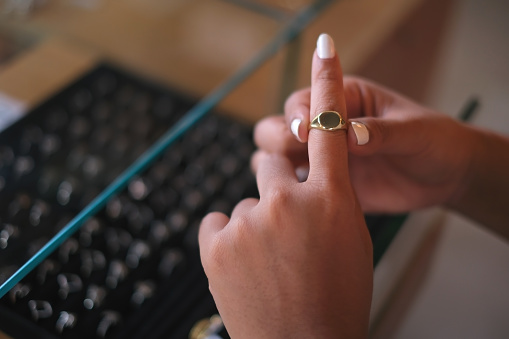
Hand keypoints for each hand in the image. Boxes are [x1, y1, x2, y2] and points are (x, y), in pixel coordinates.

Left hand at [199, 34, 372, 337]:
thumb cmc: (336, 297)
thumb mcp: (351, 241)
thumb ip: (330, 200)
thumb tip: (303, 181)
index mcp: (332, 200)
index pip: (330, 127)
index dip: (328, 85)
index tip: (326, 51)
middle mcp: (288, 201)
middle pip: (269, 160)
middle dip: (275, 184)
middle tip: (283, 220)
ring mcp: (249, 221)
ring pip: (245, 202)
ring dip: (254, 223)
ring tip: (267, 262)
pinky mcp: (216, 243)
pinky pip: (217, 221)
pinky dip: (227, 239)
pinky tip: (243, 266)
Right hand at [255, 77, 474, 213]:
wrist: (446, 177)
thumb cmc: (434, 140)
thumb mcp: (414, 131)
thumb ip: (383, 131)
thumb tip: (353, 135)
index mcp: (345, 101)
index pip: (305, 101)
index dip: (298, 114)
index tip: (304, 130)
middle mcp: (325, 128)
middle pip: (279, 127)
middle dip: (280, 138)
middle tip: (299, 151)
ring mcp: (322, 159)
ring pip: (279, 158)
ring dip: (277, 166)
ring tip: (297, 179)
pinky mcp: (326, 187)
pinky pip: (298, 190)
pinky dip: (291, 195)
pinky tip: (300, 204)